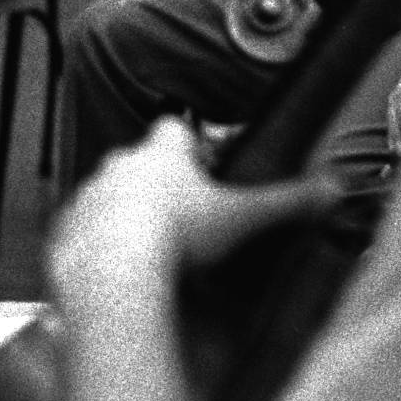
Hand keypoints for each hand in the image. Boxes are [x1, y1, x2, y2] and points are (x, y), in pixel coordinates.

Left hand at [50, 118, 343, 324]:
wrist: (113, 272)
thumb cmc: (175, 239)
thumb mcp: (242, 218)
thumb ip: (287, 202)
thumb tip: (333, 189)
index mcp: (161, 155)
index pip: (175, 128)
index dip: (190, 143)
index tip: (205, 164)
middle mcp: (119, 167)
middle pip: (139, 161)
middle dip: (159, 182)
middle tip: (184, 214)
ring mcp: (89, 197)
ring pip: (108, 195)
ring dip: (125, 213)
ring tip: (151, 249)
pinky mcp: (66, 232)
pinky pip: (83, 232)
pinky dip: (98, 246)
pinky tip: (119, 270)